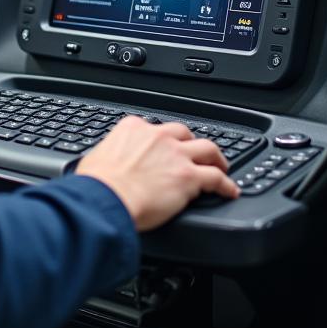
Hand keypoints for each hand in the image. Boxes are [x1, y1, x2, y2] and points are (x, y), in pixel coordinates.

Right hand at [75, 118, 237, 230]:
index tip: (164, 149)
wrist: (106, 198)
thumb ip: (107, 156)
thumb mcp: (96, 159)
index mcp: (133, 129)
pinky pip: (216, 178)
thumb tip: (101, 165)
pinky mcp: (189, 177)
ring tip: (221, 167)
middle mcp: (158, 137)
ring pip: (207, 149)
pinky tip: (230, 190)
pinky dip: (226, 184)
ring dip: (216, 158)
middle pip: (184, 133)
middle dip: (191, 143)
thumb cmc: (97, 184)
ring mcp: (176, 155)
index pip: (155, 129)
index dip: (163, 141)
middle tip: (194, 154)